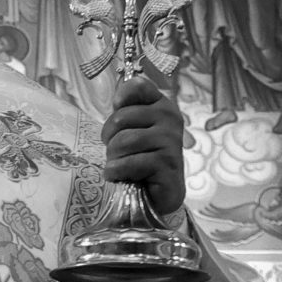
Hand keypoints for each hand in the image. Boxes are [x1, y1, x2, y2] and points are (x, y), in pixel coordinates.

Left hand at [101, 73, 186, 217]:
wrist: (159, 195)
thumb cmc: (142, 158)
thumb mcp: (132, 130)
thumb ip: (126, 111)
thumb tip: (117, 99)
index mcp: (161, 105)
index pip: (137, 86)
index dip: (120, 100)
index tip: (117, 113)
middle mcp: (170, 117)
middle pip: (120, 118)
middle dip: (110, 139)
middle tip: (116, 152)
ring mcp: (171, 139)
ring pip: (123, 141)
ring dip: (113, 158)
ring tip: (119, 166)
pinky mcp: (167, 162)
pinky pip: (130, 162)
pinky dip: (117, 172)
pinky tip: (120, 177)